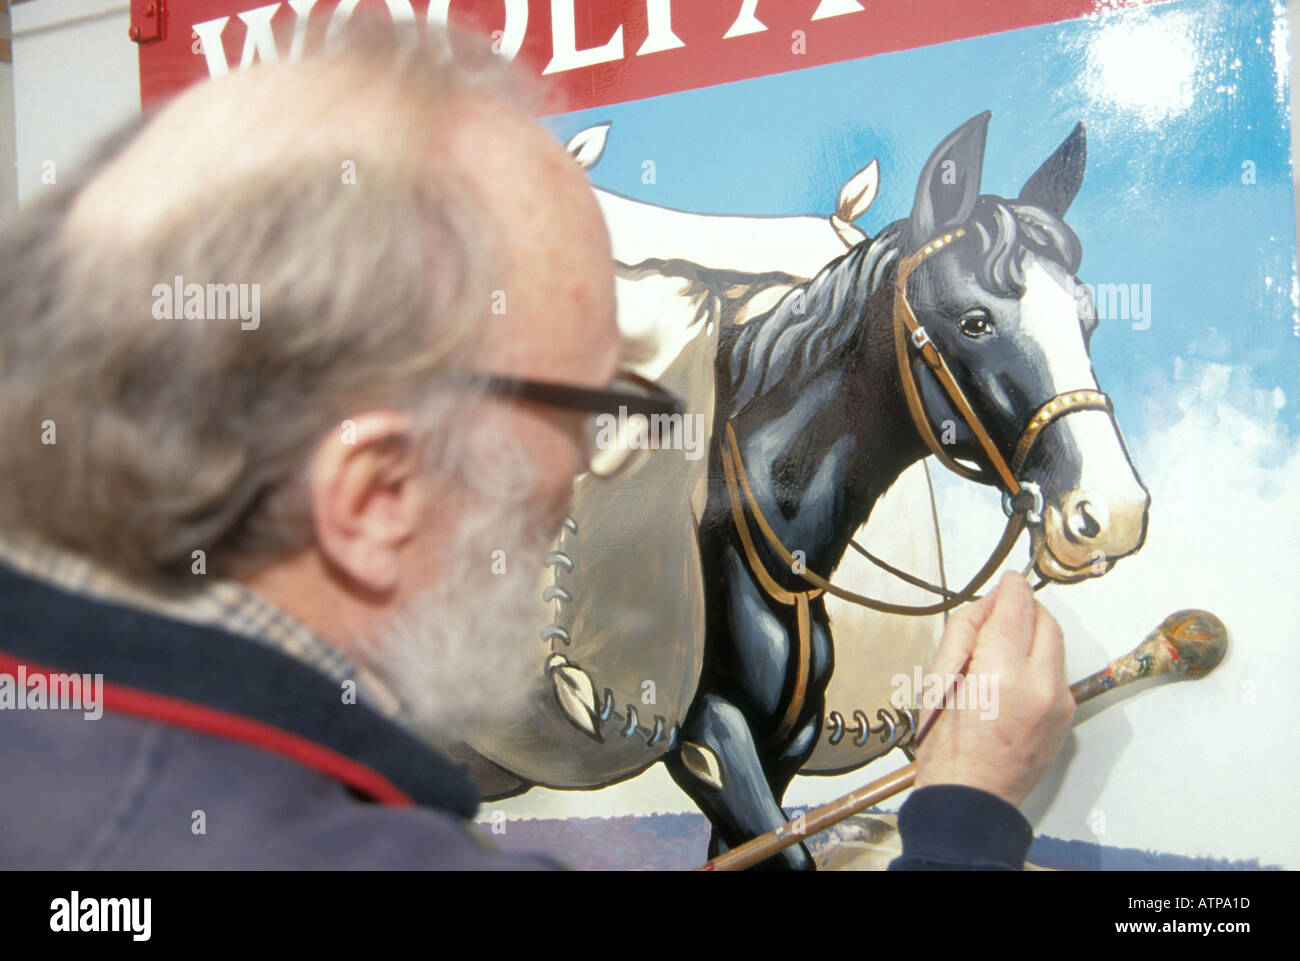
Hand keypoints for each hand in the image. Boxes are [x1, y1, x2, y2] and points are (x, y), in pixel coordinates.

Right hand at [911, 571, 1074, 807]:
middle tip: (998, 613)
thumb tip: (990, 603)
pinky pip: (1056, 671)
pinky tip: (1013, 675)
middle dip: (1025, 608)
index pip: (1017, 608)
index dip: (1011, 588)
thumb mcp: (937, 680)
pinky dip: (1038, 661)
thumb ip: (966, 633)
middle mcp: (1040, 685)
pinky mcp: (1066, 715)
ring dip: (1033, 634)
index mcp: (1001, 675)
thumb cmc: (944, 745)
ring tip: (1001, 647)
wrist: (971, 799)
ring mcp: (1059, 702)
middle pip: (1045, 621)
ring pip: (1055, 644)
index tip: (1006, 579)